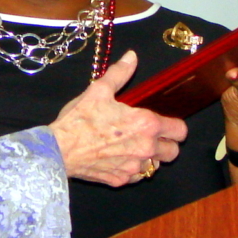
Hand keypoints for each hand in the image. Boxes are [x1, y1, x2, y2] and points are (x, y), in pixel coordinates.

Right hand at [50, 51, 186, 187]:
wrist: (58, 149)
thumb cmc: (79, 119)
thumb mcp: (99, 90)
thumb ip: (120, 73)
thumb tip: (132, 56)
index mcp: (146, 124)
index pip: (180, 131)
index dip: (175, 126)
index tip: (165, 124)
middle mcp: (146, 148)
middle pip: (173, 152)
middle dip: (166, 144)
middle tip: (150, 136)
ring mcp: (134, 168)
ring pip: (156, 166)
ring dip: (150, 158)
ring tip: (132, 146)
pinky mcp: (121, 180)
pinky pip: (137, 177)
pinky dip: (132, 169)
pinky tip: (118, 158)